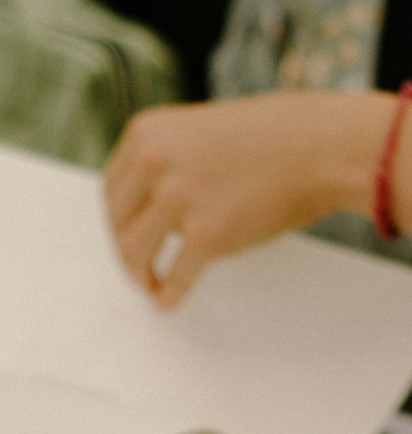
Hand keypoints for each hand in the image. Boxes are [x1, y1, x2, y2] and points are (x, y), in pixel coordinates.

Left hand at [104, 93, 372, 307]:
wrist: (321, 145)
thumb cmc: (269, 139)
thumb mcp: (197, 132)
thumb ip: (165, 162)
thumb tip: (142, 212)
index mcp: (147, 134)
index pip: (113, 190)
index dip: (118, 221)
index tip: (127, 236)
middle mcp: (155, 162)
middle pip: (118, 224)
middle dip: (126, 250)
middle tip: (140, 267)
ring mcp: (179, 199)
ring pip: (134, 254)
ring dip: (140, 276)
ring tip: (152, 285)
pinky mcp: (206, 235)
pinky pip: (174, 278)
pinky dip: (168, 296)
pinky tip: (168, 302)